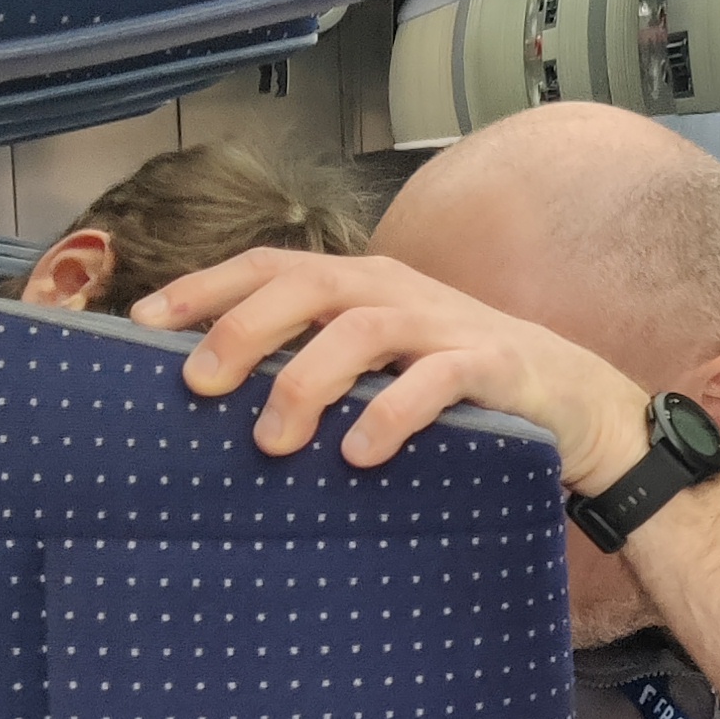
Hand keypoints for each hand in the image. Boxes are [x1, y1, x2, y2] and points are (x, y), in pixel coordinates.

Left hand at [133, 249, 652, 487]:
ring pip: (362, 329)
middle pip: (306, 287)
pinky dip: (391, 415)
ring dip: (307, 381)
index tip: (144, 324)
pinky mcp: (493, 366)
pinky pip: (435, 381)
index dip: (207, 288)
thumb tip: (220, 393)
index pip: (274, 265)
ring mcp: (448, 326)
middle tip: (200, 387)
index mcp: (365, 283)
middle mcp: (400, 292)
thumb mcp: (383, 363)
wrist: (575, 401)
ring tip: (272, 441)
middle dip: (243, 332)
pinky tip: (358, 453)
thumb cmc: (461, 386)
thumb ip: (320, 360)